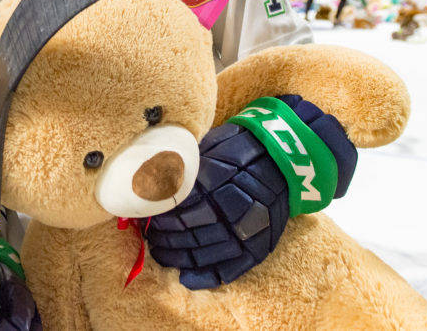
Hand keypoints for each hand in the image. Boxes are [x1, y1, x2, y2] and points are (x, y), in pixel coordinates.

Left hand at [146, 95, 355, 289]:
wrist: (282, 157)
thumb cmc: (237, 148)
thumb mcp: (207, 149)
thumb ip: (182, 170)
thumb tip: (148, 188)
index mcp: (213, 183)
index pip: (176, 209)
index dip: (157, 218)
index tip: (144, 218)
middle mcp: (229, 209)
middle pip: (187, 233)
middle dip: (163, 238)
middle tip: (150, 238)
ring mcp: (246, 230)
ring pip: (204, 253)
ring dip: (177, 257)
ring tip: (161, 254)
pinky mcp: (259, 245)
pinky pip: (230, 268)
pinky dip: (206, 276)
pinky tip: (186, 278)